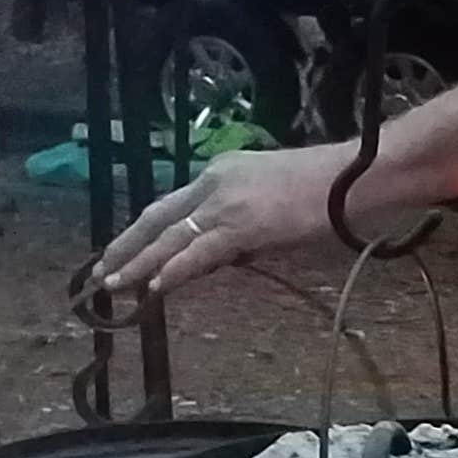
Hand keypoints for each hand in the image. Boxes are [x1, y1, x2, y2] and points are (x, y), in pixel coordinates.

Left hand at [90, 144, 353, 301]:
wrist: (354, 178)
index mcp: (222, 172)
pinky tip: (153, 286)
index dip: (146, 230)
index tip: (126, 248)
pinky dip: (172, 270)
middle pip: (158, 217)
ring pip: (170, 236)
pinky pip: (197, 252)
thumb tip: (229, 254)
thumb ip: (245, 225)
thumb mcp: (272, 201)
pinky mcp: (241, 225)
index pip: (174, 204)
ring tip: (113, 283)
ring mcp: (225, 203)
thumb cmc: (327, 190)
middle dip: (128, 245)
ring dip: (139, 262)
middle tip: (102, 269)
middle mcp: (215, 182)